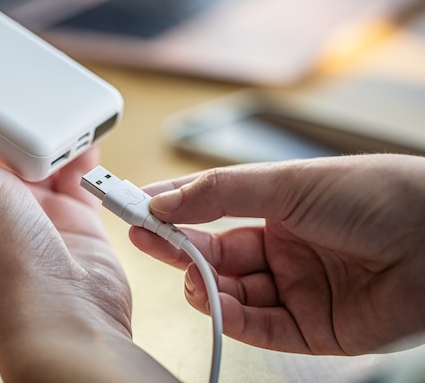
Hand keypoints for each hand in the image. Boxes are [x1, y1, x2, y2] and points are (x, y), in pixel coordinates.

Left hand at [0, 81, 178, 382]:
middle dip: (0, 113)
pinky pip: (74, 173)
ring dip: (45, 134)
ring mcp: (30, 209)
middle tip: (10, 81)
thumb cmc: (6, 265)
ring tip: (53, 111)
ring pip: (35, 155)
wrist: (69, 313)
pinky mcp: (69, 214)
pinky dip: (80, 156)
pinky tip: (84, 143)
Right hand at [129, 155, 424, 354]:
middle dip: (179, 246)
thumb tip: (162, 199)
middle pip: (217, 253)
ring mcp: (297, 288)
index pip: (212, 209)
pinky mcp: (312, 328)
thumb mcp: (287, 182)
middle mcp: (285, 249)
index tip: (136, 205)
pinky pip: (261, 326)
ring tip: (187, 273)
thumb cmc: (375, 195)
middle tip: (143, 237)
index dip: (174, 208)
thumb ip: (220, 193)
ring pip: (233, 292)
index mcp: (280, 208)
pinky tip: (212, 301)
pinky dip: (232, 316)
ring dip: (204, 283)